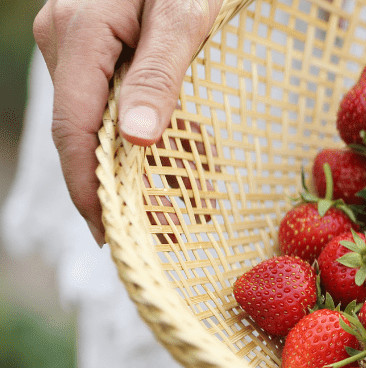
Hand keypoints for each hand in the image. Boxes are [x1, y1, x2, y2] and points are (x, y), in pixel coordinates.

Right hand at [33, 0, 223, 245]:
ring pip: (104, 119)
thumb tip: (134, 141)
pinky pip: (117, 99)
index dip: (90, 188)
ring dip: (145, 164)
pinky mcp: (98, 43)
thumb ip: (159, 74)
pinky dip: (151, 133)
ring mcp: (77, 39)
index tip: (112, 235)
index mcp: (78, 33)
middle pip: (85, 131)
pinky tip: (187, 163)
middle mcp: (65, 38)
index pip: (73, 128)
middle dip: (125, 185)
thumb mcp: (186, 16)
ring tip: (187, 208)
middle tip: (168, 230)